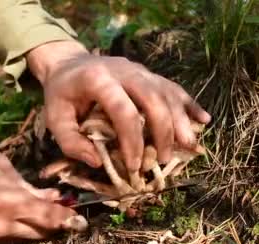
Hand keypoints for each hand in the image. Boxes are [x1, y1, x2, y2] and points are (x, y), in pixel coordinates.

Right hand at [0, 146, 84, 243]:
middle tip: (64, 211)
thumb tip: (43, 194)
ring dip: (35, 226)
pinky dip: (16, 228)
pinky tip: (13, 213)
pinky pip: (6, 238)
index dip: (69, 220)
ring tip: (39, 209)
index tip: (82, 222)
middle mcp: (3, 226)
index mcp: (10, 202)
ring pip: (24, 237)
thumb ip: (23, 183)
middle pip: (41, 232)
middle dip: (55, 223)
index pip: (51, 217)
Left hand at [27, 41, 210, 171]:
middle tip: (163, 159)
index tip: (134, 166)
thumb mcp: (55, 118)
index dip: (132, 141)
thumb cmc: (62, 95)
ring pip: (168, 93)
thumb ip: (71, 142)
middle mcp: (125, 71)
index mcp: (98, 80)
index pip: (123, 111)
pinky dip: (190, 105)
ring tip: (188, 147)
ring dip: (181, 122)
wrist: (69, 62)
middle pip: (154, 99)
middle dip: (162, 132)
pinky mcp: (150, 75)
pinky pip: (174, 88)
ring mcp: (141, 70)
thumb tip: (98, 162)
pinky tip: (204, 120)